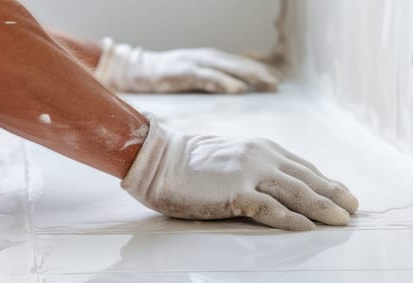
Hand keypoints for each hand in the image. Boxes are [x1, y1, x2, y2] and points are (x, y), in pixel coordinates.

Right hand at [94, 38, 278, 93]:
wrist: (135, 70)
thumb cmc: (166, 77)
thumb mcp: (194, 79)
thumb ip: (213, 84)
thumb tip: (237, 95)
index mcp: (210, 60)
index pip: (241, 65)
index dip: (260, 72)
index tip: (277, 82)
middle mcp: (205, 57)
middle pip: (239, 64)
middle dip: (260, 73)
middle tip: (277, 84)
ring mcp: (194, 62)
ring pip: (228, 68)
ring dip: (249, 76)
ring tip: (266, 84)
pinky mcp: (182, 71)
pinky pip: (207, 77)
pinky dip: (224, 82)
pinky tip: (237, 90)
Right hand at [121, 114, 358, 230]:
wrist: (159, 159)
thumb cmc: (191, 162)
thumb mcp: (233, 157)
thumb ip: (257, 168)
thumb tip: (277, 188)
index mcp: (263, 149)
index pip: (303, 168)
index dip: (326, 182)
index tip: (343, 194)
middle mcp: (262, 158)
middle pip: (308, 179)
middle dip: (335, 194)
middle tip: (355, 209)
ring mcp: (249, 174)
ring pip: (296, 193)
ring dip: (324, 207)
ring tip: (343, 220)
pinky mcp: (235, 192)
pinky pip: (270, 209)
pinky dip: (291, 219)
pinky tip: (307, 228)